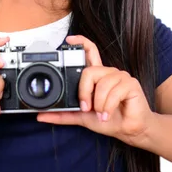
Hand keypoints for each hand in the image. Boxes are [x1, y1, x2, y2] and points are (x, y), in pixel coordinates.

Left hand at [37, 35, 155, 146]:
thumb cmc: (109, 120)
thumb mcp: (82, 117)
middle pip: (89, 71)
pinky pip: (114, 92)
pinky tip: (108, 114)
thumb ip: (63, 115)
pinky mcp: (130, 83)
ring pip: (101, 84)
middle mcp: (108, 72)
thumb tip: (41, 116)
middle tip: (86, 107)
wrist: (129, 131)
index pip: (90, 51)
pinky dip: (108, 107)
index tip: (68, 40)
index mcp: (98, 76)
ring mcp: (120, 76)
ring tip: (102, 113)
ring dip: (99, 104)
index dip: (81, 42)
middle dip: (84, 91)